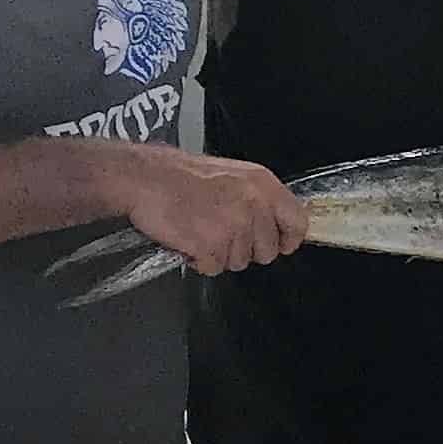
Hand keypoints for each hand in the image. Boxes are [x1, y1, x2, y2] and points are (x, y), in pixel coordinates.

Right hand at [117, 149, 308, 275]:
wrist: (144, 178)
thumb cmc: (180, 176)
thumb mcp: (233, 175)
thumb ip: (257, 200)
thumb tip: (273, 225)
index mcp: (263, 185)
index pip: (298, 222)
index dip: (288, 239)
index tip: (281, 244)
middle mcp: (254, 206)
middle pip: (267, 251)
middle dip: (245, 249)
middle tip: (220, 232)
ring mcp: (234, 228)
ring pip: (239, 262)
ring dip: (219, 253)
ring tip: (199, 229)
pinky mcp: (212, 246)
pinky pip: (213, 268)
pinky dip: (199, 260)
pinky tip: (188, 239)